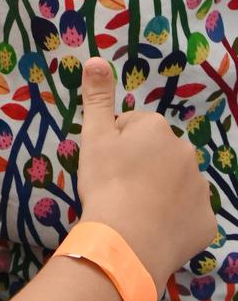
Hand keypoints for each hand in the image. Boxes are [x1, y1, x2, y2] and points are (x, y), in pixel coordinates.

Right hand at [77, 58, 215, 291]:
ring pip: (175, 182)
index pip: (131, 127)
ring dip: (159, 190)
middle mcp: (185, 151)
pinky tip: (154, 228)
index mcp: (156, 128)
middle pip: (156, 153)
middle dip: (141, 164)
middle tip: (118, 187)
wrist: (127, 241)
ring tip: (134, 211)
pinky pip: (188, 214)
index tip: (105, 166)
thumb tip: (96, 58)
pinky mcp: (206, 221)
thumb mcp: (94, 136)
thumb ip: (97, 96)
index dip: (115, 145)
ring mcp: (200, 188)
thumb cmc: (107, 183)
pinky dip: (174, 218)